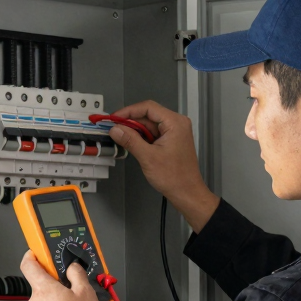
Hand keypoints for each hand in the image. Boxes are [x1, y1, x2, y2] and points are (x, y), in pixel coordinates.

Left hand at [23, 250, 104, 300]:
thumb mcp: (86, 292)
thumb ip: (76, 274)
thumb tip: (72, 268)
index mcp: (44, 289)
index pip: (28, 265)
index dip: (31, 256)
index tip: (37, 254)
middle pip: (39, 285)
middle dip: (53, 283)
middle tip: (70, 285)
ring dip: (55, 299)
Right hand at [106, 100, 219, 231]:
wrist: (187, 193)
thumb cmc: (174, 177)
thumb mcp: (148, 157)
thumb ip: (130, 140)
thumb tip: (115, 129)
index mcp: (175, 122)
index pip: (148, 107)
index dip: (129, 111)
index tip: (114, 118)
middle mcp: (176, 123)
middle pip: (148, 115)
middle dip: (130, 121)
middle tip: (113, 129)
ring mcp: (174, 132)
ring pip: (149, 125)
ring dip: (135, 130)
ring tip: (120, 137)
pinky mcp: (171, 140)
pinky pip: (153, 133)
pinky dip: (141, 137)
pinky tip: (131, 142)